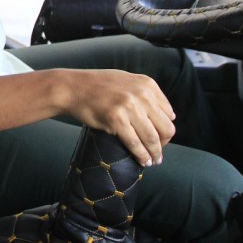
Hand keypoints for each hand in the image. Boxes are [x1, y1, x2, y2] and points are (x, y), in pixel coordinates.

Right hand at [59, 69, 175, 166]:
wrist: (72, 88)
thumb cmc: (97, 86)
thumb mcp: (127, 81)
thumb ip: (147, 94)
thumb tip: (171, 116)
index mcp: (147, 84)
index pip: (168, 114)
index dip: (165, 130)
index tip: (160, 139)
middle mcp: (142, 94)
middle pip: (165, 128)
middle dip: (164, 144)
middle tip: (158, 153)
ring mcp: (129, 107)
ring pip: (152, 138)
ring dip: (155, 154)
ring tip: (153, 161)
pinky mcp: (116, 120)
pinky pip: (135, 144)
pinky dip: (141, 156)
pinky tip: (142, 161)